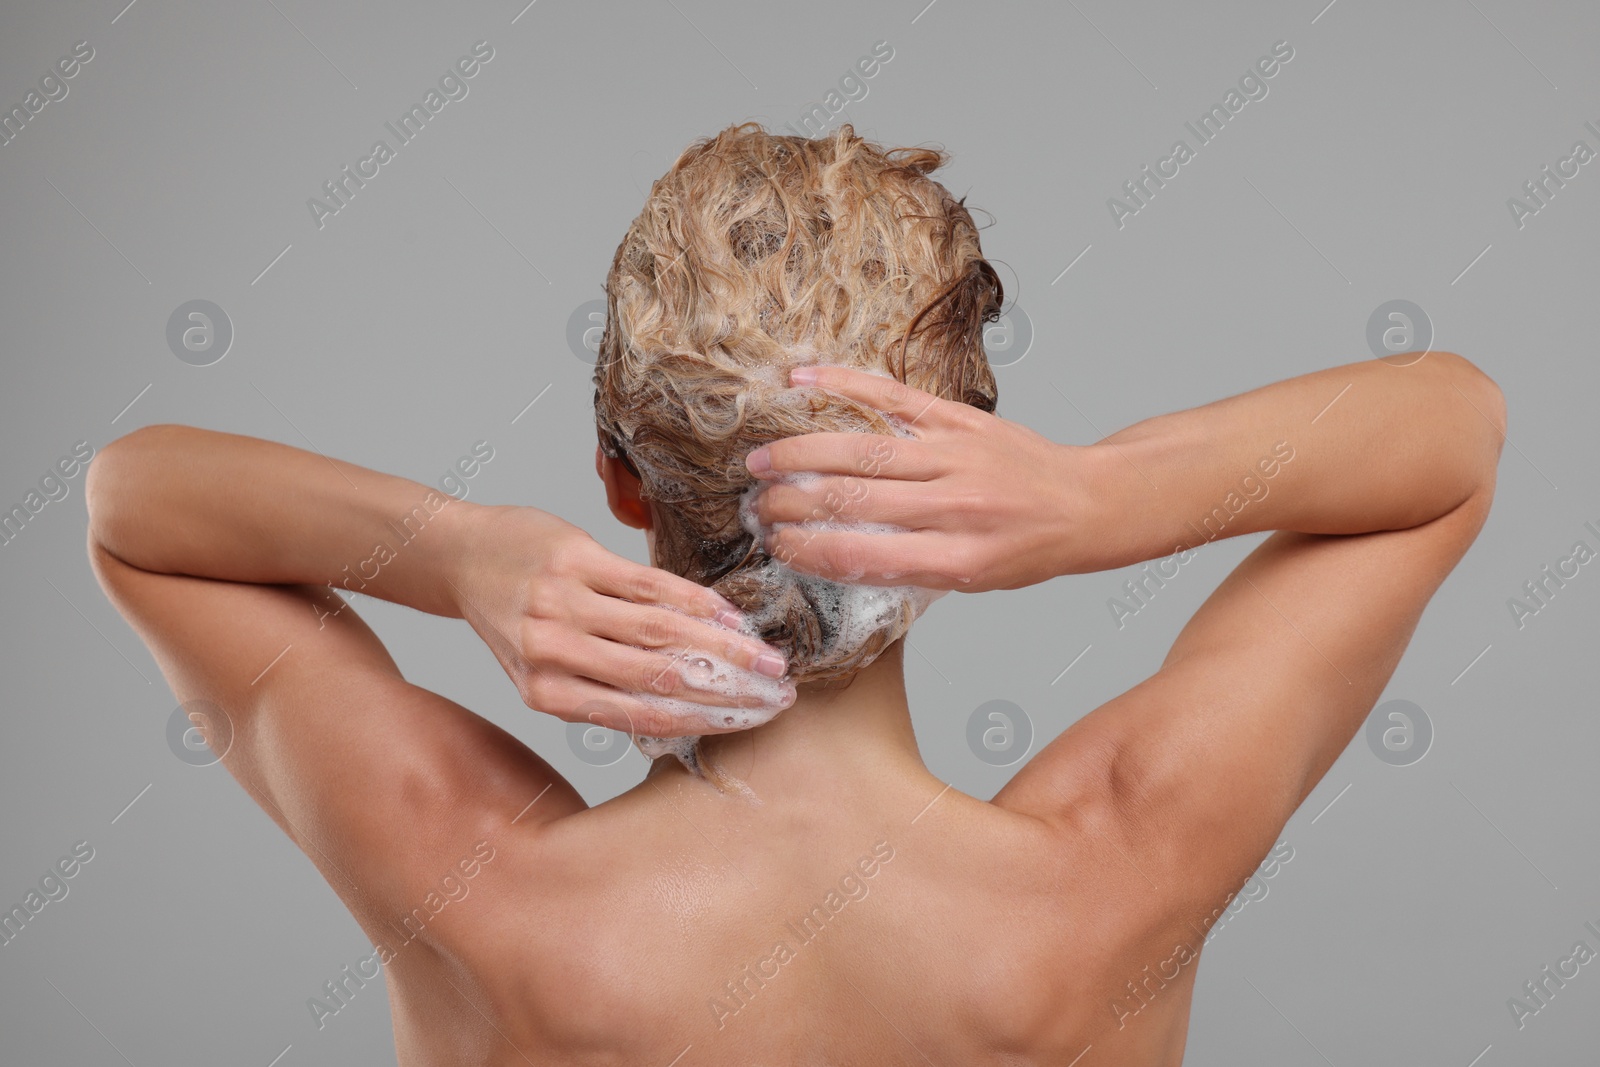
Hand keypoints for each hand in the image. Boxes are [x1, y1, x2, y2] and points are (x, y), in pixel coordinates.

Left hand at [446, 504, 793, 736]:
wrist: (465, 555)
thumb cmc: (515, 616)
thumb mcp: (545, 668)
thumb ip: (603, 689)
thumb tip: (689, 709)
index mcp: (545, 694)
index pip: (640, 716)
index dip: (705, 721)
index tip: (752, 722)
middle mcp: (551, 653)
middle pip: (658, 677)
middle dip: (727, 690)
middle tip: (776, 695)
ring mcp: (561, 604)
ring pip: (660, 631)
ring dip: (723, 647)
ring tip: (766, 658)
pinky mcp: (574, 559)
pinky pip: (648, 584)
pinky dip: (696, 601)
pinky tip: (729, 615)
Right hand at [744, 365, 1097, 590]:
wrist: (1087, 503)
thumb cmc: (1025, 550)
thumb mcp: (971, 582)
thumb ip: (905, 567)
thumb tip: (828, 550)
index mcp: (958, 560)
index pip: (862, 556)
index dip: (807, 551)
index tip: (776, 546)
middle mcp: (956, 506)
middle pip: (853, 500)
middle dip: (792, 502)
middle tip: (756, 505)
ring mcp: (957, 455)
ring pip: (862, 449)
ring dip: (801, 453)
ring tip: (760, 460)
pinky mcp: (959, 418)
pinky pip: (893, 398)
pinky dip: (844, 386)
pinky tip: (802, 381)